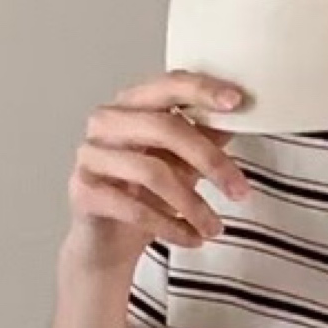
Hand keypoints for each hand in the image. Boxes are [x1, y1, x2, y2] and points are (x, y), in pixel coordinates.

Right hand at [64, 69, 251, 273]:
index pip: (169, 84)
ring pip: (152, 172)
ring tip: (215, 227)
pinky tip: (192, 238)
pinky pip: (135, 209)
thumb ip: (206, 137)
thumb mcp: (183, 163)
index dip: (203, 90)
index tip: (237, 103)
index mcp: (132, 104)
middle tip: (240, 190)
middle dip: (210, 161)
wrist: (107, 243)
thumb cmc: (144, 195)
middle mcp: (106, 122)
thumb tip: (243, 117)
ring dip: (193, 205)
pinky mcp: (84, 192)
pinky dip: (171, 227)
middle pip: (165, 127)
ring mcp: (91, 156)